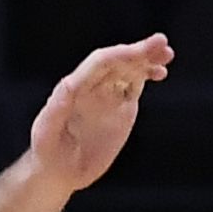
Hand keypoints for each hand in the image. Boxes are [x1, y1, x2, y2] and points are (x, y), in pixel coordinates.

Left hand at [28, 35, 171, 193]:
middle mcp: (93, 87)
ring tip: (167, 54)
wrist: (57, 168)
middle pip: (119, 61)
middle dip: (140, 51)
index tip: (140, 52)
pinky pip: (134, 86)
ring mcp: (108, 97)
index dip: (121, 55)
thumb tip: (69, 84)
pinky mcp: (120, 110)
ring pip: (129, 70)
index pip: (101, 63)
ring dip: (147, 59)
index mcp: (76, 87)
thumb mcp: (45, 130)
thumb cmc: (47, 150)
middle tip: (162, 43)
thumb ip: (56, 108)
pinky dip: (147, 76)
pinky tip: (159, 72)